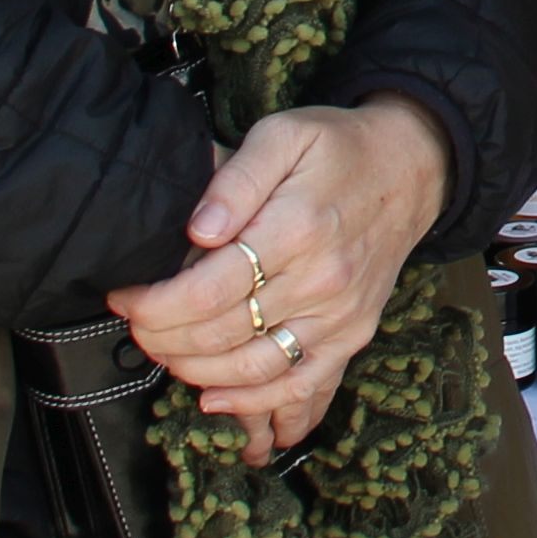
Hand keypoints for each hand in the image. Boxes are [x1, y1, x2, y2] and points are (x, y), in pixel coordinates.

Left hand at [110, 94, 454, 466]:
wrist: (412, 168)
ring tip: (162, 352)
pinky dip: (254, 403)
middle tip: (134, 324)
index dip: (155, 303)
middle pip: (222, 333)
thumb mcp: (284, 134)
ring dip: (195, 371)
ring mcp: (340, 314)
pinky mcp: (353, 334)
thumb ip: (236, 179)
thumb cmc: (338, 149)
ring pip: (254, 368)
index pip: (207, 289)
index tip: (124, 297)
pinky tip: (214, 400)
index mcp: (298, 227)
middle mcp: (322, 279)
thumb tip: (199, 229)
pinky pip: (302, 385)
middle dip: (162, 337)